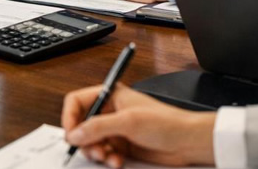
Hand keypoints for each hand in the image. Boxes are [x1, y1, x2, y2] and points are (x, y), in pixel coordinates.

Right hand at [62, 83, 215, 167]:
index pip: (77, 102)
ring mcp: (115, 129)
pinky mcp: (121, 145)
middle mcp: (110, 111)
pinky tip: (117, 161)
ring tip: (107, 157)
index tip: (71, 134)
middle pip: (80, 125)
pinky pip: (104, 153)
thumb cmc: (166, 122)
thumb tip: (74, 134)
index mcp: (110, 95)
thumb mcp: (128, 122)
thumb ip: (98, 127)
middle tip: (93, 151)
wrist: (188, 141)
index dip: (70, 117)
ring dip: (96, 152)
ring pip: (90, 142)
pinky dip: (107, 159)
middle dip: (84, 140)